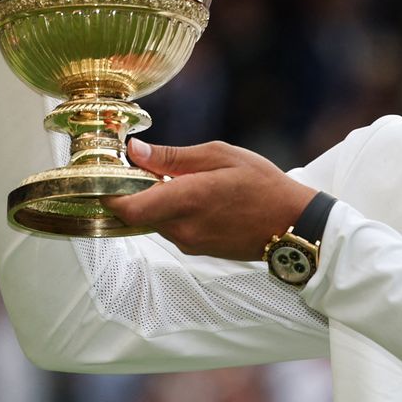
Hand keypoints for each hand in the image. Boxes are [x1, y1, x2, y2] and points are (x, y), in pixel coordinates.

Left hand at [105, 138, 317, 260]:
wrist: (292, 223)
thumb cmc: (262, 184)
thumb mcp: (220, 156)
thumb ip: (173, 156)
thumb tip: (135, 151)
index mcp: (186, 200)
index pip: (127, 207)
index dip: (109, 193)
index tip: (109, 174)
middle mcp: (182, 228)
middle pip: (136, 214)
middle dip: (133, 192)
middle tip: (140, 167)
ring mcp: (189, 243)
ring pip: (153, 221)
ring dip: (154, 202)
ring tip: (173, 177)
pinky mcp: (197, 250)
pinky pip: (172, 229)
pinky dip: (171, 212)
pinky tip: (191, 195)